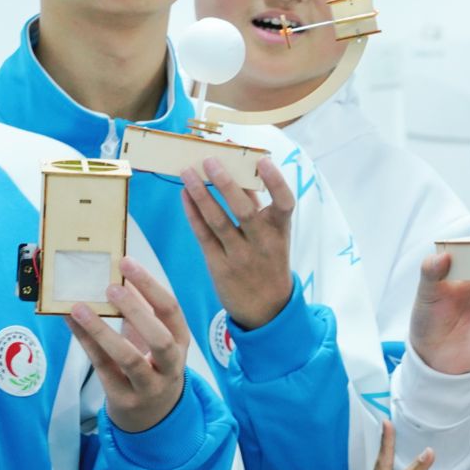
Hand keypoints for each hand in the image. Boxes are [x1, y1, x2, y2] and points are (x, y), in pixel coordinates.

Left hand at [68, 258, 192, 433]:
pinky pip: (103, 368)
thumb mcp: (155, 339)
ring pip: (128, 358)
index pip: (171, 310)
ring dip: (103, 331)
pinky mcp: (124, 399)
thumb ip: (141, 312)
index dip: (150, 285)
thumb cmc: (152, 366)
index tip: (127, 263)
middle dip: (136, 310)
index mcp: (180, 342)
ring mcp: (148, 386)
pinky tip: (72, 323)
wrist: (154, 416)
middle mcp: (170, 365)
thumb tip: (116, 274)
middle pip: (159, 338)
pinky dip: (86, 343)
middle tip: (111, 286)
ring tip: (81, 307)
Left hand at [181, 155, 295, 329]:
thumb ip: (260, 209)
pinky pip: (203, 236)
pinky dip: (193, 214)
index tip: (263, 160)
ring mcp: (240, 256)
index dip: (276, 182)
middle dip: (227, 183)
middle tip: (210, 160)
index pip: (285, 203)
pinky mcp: (219, 266)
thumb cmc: (269, 263)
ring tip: (187, 173)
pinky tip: (184, 195)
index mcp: (280, 232)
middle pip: (245, 210)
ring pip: (218, 221)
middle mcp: (262, 244)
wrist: (267, 310)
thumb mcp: (275, 238)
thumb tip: (240, 172)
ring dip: (202, 194)